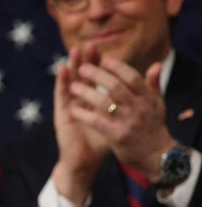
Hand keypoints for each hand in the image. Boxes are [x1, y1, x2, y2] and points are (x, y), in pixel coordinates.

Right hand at [51, 46, 112, 202]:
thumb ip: (126, 105)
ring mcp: (70, 106)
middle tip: (91, 44)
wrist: (85, 162)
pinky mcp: (62, 114)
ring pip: (71, 82)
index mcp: (94, 102)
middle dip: (88, 61)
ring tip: (75, 50)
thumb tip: (144, 90)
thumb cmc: (101, 144)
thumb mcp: (117, 121)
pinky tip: (63, 69)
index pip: (98, 79)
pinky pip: (61, 95)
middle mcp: (81, 102)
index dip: (101, 65)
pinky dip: (61, 81)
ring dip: (72, 65)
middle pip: (84, 77)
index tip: (106, 50)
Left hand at [67, 52, 173, 180]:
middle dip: (97, 75)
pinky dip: (84, 115)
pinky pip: (97, 122)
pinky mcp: (117, 136)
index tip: (103, 59)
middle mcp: (139, 108)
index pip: (132, 77)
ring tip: (72, 86)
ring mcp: (128, 122)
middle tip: (82, 67)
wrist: (154, 155)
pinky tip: (72, 110)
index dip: (117, 67)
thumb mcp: (156, 105)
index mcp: (148, 98)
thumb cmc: (151, 126)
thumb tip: (156, 64)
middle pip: (116, 86)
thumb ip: (153, 84)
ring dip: (86, 92)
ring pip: (104, 102)